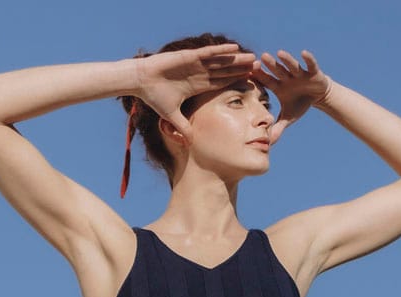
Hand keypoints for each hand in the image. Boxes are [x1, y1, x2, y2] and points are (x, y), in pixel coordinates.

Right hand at [134, 43, 256, 143]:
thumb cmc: (154, 97)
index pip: (221, 84)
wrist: (141, 82)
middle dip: (241, 70)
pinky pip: (209, 53)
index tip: (250, 84)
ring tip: (252, 57)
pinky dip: (221, 51)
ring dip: (236, 59)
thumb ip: (183, 127)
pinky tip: (235, 49)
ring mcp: (196, 64)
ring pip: (221, 61)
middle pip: (225, 71)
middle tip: (258, 68)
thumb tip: (189, 143)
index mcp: (198, 86)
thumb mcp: (172, 116)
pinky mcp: (189, 57)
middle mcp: (200, 74)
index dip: (236, 83)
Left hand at [246, 49, 331, 145]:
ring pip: (291, 65)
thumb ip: (278, 127)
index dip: (259, 76)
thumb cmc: (300, 103)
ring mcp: (299, 73)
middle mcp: (287, 77)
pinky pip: (310, 64)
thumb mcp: (288, 117)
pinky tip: (303, 53)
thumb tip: (269, 143)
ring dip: (286, 60)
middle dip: (270, 64)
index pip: (267, 80)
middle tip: (261, 58)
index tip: (249, 72)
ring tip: (279, 53)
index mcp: (279, 86)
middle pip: (277, 70)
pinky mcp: (313, 71)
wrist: (317, 96)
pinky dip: (308, 59)